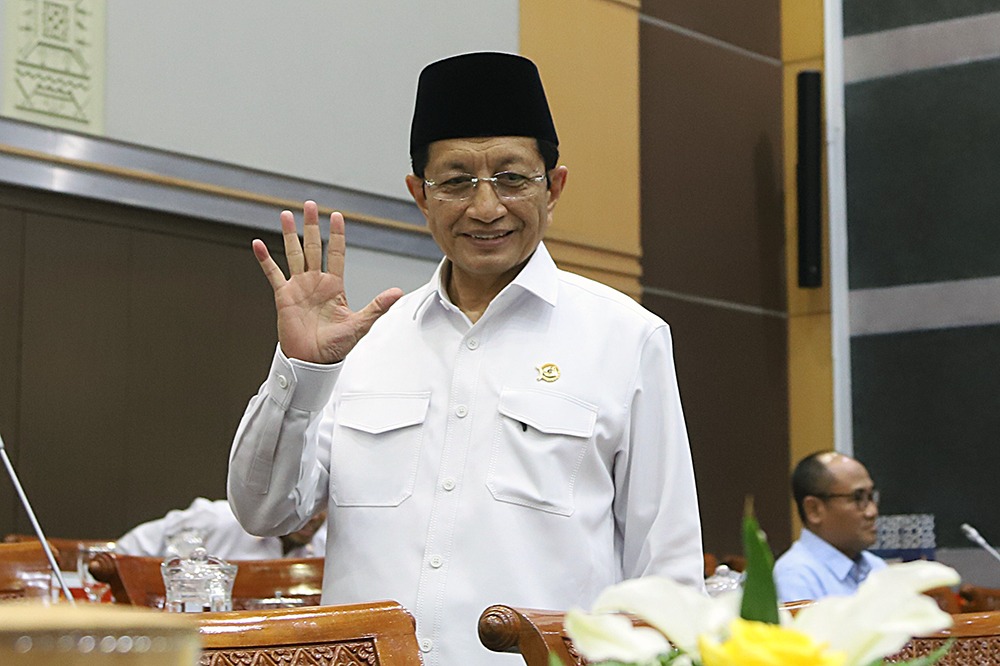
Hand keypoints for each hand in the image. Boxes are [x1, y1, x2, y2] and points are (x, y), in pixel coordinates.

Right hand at [252, 201, 402, 363]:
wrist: (313, 361)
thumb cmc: (336, 347)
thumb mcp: (360, 324)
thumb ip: (378, 306)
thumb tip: (397, 292)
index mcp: (335, 286)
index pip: (336, 253)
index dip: (336, 235)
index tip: (337, 216)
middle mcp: (316, 282)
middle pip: (313, 247)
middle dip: (311, 226)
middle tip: (310, 205)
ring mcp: (299, 287)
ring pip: (293, 254)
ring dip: (289, 235)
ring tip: (287, 215)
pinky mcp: (284, 296)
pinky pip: (273, 274)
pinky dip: (265, 259)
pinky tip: (258, 244)